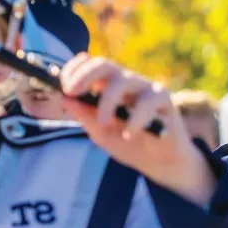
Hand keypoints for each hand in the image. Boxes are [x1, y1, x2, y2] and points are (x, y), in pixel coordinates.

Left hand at [59, 53, 215, 205]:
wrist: (159, 163)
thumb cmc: (129, 145)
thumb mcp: (101, 133)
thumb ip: (85, 116)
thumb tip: (65, 98)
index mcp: (109, 87)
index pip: (90, 66)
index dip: (74, 70)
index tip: (62, 87)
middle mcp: (127, 82)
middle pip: (105, 64)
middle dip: (84, 75)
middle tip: (71, 92)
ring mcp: (146, 88)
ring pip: (123, 81)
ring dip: (107, 101)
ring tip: (103, 123)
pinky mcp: (164, 99)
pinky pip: (146, 102)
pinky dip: (134, 119)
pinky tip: (129, 134)